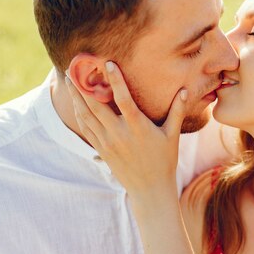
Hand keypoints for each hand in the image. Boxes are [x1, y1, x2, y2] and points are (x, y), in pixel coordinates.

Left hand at [65, 61, 187, 202]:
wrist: (150, 190)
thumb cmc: (164, 161)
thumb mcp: (173, 135)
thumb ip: (177, 111)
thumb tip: (184, 90)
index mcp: (138, 127)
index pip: (123, 99)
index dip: (115, 80)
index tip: (107, 63)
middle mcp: (119, 134)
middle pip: (95, 105)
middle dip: (83, 85)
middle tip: (74, 67)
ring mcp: (107, 142)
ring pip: (86, 116)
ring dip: (76, 97)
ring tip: (69, 81)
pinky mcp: (101, 150)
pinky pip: (86, 128)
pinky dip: (79, 114)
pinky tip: (76, 103)